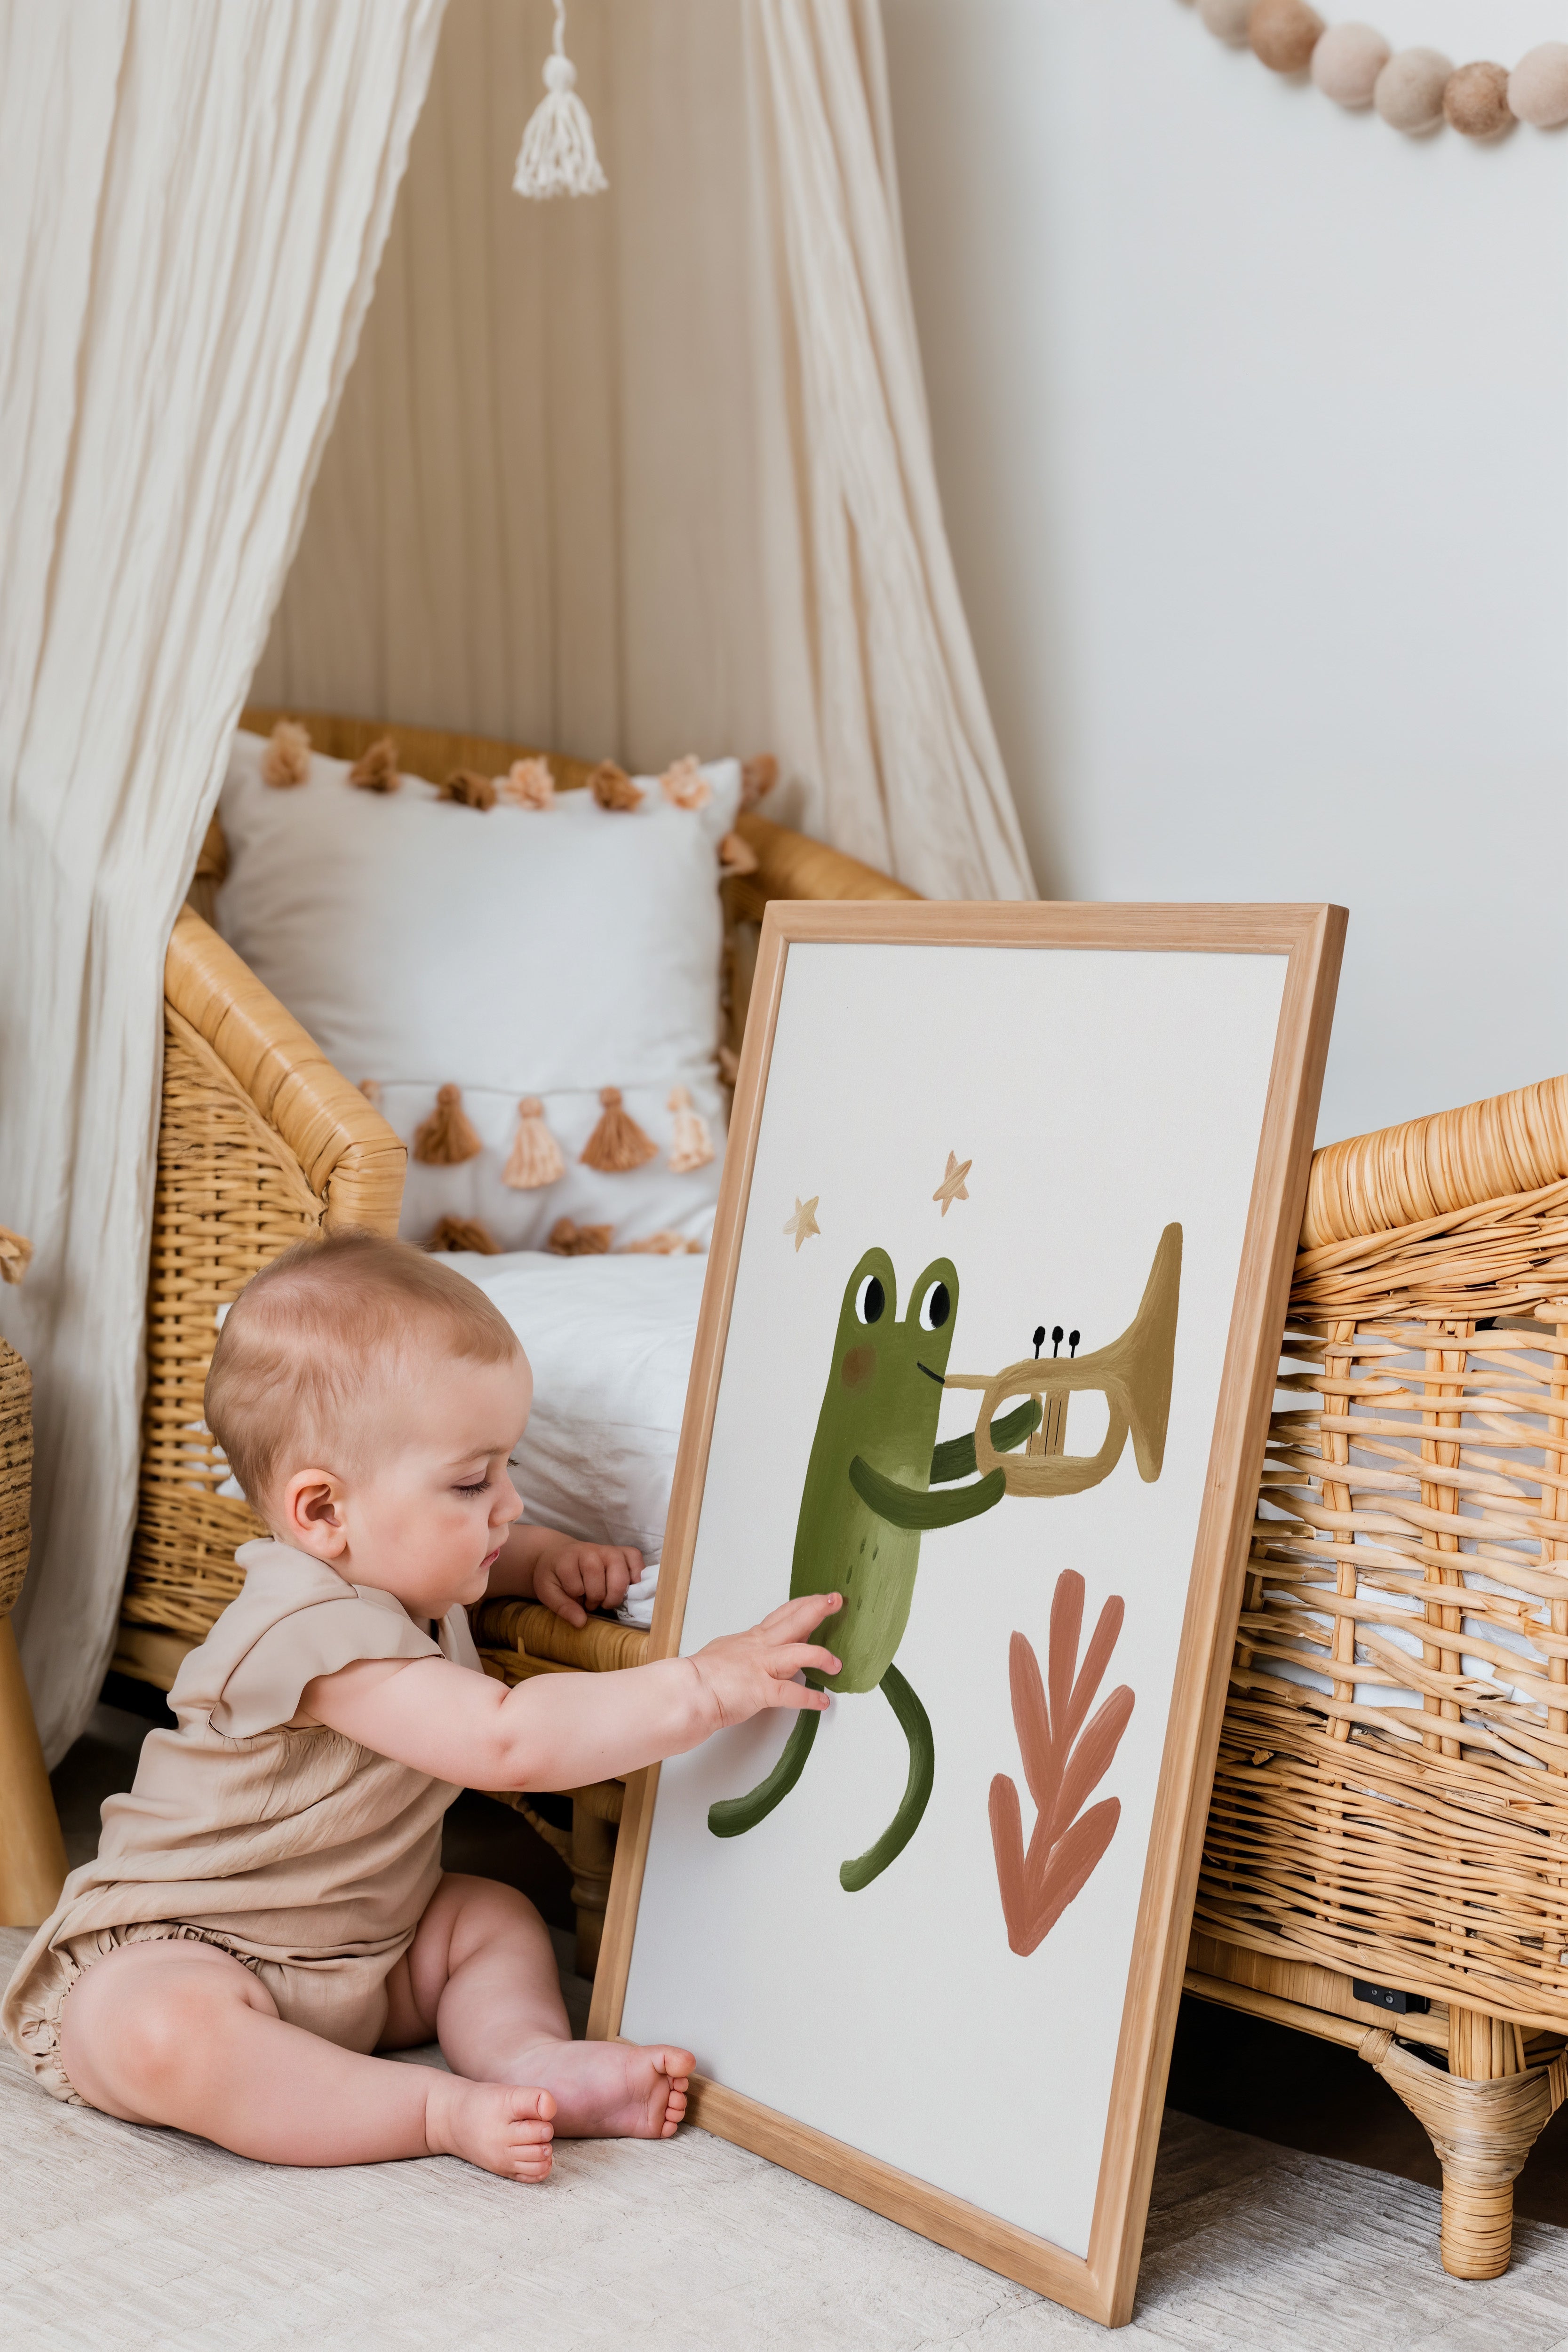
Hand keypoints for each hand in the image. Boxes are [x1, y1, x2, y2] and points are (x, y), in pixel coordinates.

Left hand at [533, 1539, 643, 1627]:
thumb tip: (582, 1623)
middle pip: (601, 1584)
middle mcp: (591, 1551)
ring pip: (621, 1577)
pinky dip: (635, 1576)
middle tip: (590, 1601)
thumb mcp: (547, 1591)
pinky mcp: (622, 1551)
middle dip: (597, 1600)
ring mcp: (609, 1549)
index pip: (577, 1588)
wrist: (560, 1554)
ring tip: (605, 1597)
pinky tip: (625, 1587)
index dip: (575, 1600)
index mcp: (568, 1559)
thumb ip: (562, 1607)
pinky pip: (636, 1560)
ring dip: (614, 1595)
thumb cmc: (555, 1574)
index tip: (573, 1597)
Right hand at [689, 1593, 843, 1731]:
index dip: (802, 1605)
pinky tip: (822, 1702)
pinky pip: (792, 1693)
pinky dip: (810, 1698)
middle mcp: (760, 1648)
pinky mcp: (761, 1690)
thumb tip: (747, 1656)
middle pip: (794, 1621)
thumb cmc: (700, 1676)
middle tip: (835, 1600)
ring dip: (822, 1656)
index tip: (818, 1599)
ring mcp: (761, 1667)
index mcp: (751, 1639)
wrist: (687, 1690)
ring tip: (837, 1664)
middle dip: (817, 1609)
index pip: (782, 1616)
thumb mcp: (723, 1653)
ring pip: (799, 1652)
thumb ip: (742, 1653)